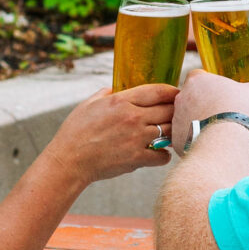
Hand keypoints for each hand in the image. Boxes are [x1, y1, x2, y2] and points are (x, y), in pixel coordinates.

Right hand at [49, 81, 177, 185]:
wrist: (70, 160)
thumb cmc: (76, 131)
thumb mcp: (88, 104)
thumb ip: (105, 94)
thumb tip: (115, 89)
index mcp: (121, 101)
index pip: (158, 91)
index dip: (173, 91)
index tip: (178, 94)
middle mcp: (133, 118)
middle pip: (168, 110)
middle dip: (175, 111)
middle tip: (178, 115)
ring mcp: (137, 138)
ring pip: (169, 132)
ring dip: (172, 132)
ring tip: (170, 133)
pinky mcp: (137, 158)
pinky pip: (163, 156)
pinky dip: (164, 155)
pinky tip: (159, 153)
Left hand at [171, 69, 248, 155]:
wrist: (226, 143)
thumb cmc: (242, 111)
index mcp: (198, 80)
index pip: (201, 78)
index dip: (215, 88)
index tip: (227, 97)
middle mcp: (182, 98)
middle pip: (193, 100)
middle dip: (207, 107)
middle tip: (226, 117)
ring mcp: (177, 120)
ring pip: (188, 121)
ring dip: (201, 125)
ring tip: (221, 135)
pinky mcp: (177, 141)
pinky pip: (187, 141)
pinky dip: (198, 143)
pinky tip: (213, 148)